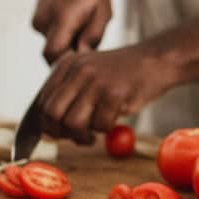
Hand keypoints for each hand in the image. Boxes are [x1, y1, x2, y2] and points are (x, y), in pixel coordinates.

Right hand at [31, 0, 112, 63]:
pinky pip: (50, 39)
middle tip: (90, 47)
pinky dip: (63, 38)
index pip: (52, 54)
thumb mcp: (103, 10)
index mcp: (61, 17)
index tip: (82, 64)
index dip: (65, 64)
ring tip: (84, 30)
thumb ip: (94, 34)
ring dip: (68, 45)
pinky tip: (75, 27)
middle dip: (70, 56)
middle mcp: (44, 20)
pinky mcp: (36, 23)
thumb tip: (81, 55)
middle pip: (53, 55)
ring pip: (53, 47)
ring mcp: (37, 21)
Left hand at [36, 44, 171, 144]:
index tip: (62, 133)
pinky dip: (105, 129)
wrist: (157, 61)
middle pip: (52, 114)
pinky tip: (112, 122)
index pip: (42, 103)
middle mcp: (77, 70)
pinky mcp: (115, 92)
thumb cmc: (123, 75)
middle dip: (62, 133)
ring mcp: (96, 80)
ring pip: (73, 123)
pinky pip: (100, 124)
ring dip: (82, 137)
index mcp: (66, 65)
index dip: (49, 125)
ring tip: (93, 135)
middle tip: (78, 137)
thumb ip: (68, 97)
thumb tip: (48, 133)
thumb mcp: (90, 76)